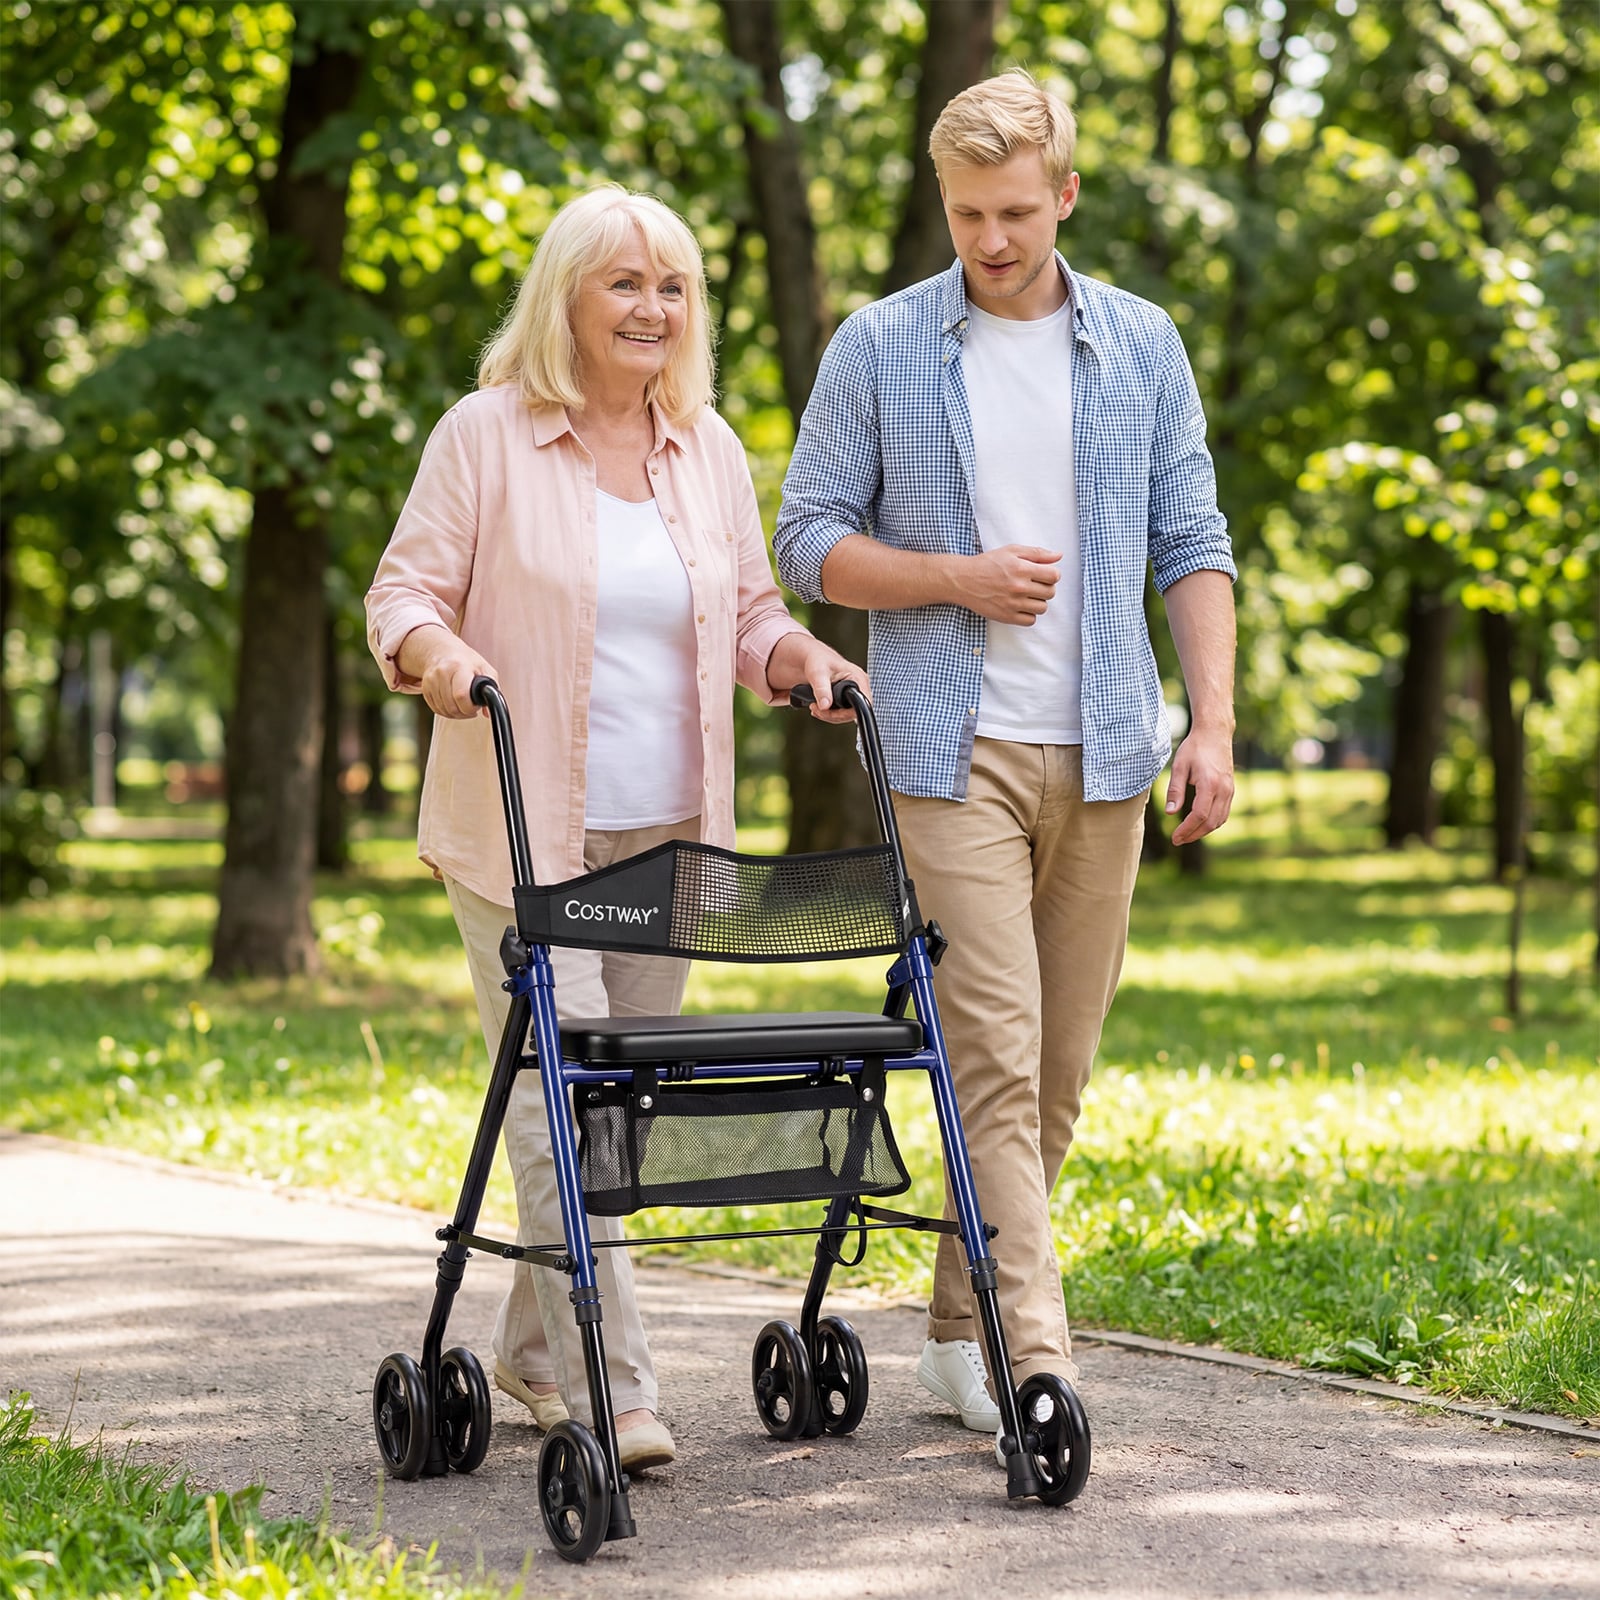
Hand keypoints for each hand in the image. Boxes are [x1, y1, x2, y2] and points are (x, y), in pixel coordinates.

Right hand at [399, 625, 499, 719]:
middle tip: (471, 706)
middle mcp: (442, 672)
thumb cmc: (465, 660)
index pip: (461, 695)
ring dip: (456, 713)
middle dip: (465, 712)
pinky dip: (447, 711)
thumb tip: (488, 712)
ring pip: (444, 710)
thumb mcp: (484, 668)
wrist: (442, 651)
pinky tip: (454, 704)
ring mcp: (431, 680)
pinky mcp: (424, 688)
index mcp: (459, 666)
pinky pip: (436, 709)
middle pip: (452, 707)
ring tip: (463, 705)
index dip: (470, 707)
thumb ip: (492, 689)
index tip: (476, 705)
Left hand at [767, 633, 867, 723]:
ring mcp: (853, 693)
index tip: (827, 710)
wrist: (810, 658)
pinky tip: (818, 708)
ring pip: (847, 715)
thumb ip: (822, 689)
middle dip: (833, 715)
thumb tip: (825, 706)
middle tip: (816, 709)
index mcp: (858, 678)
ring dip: (830, 715)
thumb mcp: (817, 673)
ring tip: (814, 707)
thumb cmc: (816, 659)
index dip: (846, 712)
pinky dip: (829, 714)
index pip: (862, 703)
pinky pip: (842, 712)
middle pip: (854, 712)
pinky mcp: (846, 698)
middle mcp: (859, 686)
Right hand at [962, 545, 1060, 624]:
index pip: (1054, 576)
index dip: (1052, 574)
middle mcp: (1018, 587)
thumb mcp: (1011, 551)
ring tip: (1026, 595)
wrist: (963, 580)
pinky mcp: (1006, 617)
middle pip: (1050, 593)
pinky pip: (1030, 620)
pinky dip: (1028, 614)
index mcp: (1022, 569)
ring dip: (1038, 601)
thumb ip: (1037, 553)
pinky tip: (1020, 605)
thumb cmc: (987, 564)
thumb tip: (1058, 556)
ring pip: (1042, 608)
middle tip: (1034, 584)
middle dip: (1045, 587)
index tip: (1044, 574)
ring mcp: (1013, 604)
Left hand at [1165, 722, 1234, 845]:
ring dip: (1203, 831)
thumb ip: (1175, 790)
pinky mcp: (1230, 790)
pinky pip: (1223, 813)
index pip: (1199, 815)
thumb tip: (1170, 812)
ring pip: (1219, 820)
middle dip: (1194, 835)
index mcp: (1210, 784)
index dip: (1187, 829)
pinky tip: (1199, 825)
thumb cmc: (1195, 748)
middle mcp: (1223, 789)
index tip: (1174, 838)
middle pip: (1211, 822)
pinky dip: (1212, 823)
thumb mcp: (1180, 766)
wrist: (1215, 733)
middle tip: (1177, 840)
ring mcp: (1230, 790)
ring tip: (1186, 835)